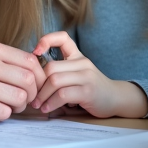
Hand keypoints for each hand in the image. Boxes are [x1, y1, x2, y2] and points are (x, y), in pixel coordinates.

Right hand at [0, 39, 46, 122]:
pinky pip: (3, 113)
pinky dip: (3, 115)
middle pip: (29, 80)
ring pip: (19, 97)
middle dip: (32, 94)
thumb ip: (3, 60)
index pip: (29, 60)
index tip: (37, 87)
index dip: (39, 76)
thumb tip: (36, 70)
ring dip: (18, 106)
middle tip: (24, 101)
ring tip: (7, 106)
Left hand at [30, 32, 147, 118]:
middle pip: (51, 67)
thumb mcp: (78, 73)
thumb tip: (33, 77)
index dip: (46, 40)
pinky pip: (63, 94)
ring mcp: (86, 76)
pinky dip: (51, 103)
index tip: (35, 53)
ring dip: (42, 96)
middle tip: (32, 96)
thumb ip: (61, 70)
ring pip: (54, 81)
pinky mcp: (88, 91)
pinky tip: (48, 109)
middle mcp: (82, 63)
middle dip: (38, 84)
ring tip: (38, 104)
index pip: (62, 38)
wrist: (115, 98)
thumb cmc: (91, 88)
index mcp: (78, 56)